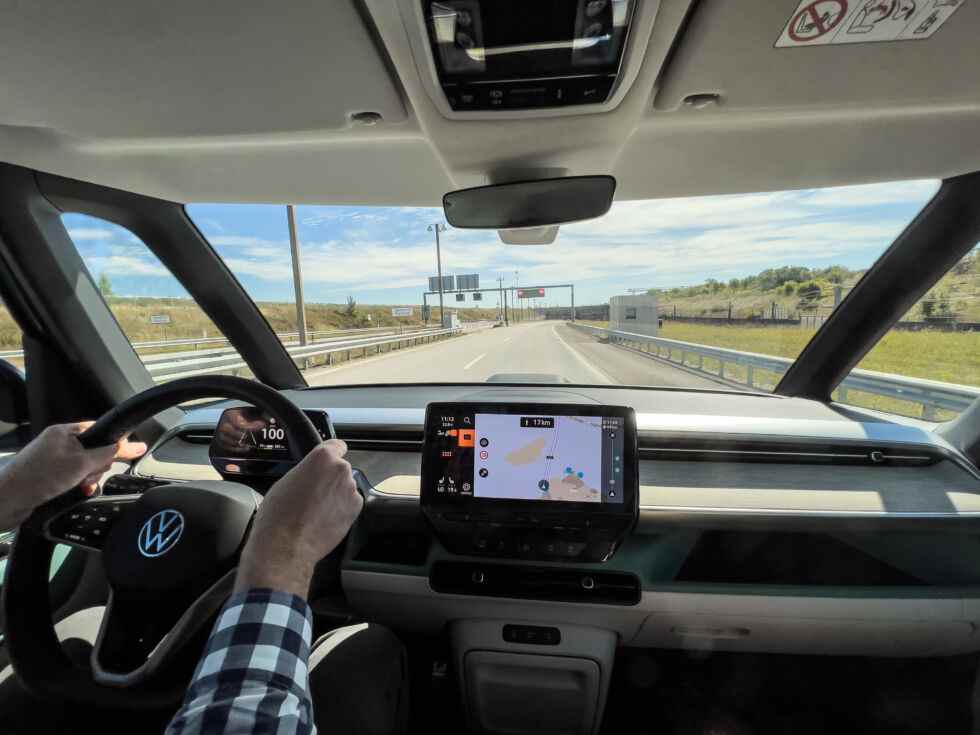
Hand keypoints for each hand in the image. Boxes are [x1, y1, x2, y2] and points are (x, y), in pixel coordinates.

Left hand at [0, 422, 146, 528]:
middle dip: (97, 466)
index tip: (124, 454)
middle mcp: (58, 444)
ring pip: (86, 467)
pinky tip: (77, 493)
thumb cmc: (39, 477)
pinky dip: (79, 486)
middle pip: (94, 450)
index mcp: (63, 432)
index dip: (112, 442)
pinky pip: (74, 478)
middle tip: (88, 475)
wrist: (7, 502)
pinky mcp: (50, 477)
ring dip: (88, 478)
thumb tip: (135, 445)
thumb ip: (109, 453)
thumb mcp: (81, 463)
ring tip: (80, 487)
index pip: (98, 430)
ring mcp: (53, 461)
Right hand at [234, 439, 362, 598]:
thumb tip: (312, 476)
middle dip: (330, 479)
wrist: (286, 545)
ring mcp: (350, 490)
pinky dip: (341, 510)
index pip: (336, 445)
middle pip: (340, 469)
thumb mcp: (285, 481)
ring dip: (336, 495)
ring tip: (316, 511)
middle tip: (313, 494)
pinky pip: (349, 504)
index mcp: (322, 457)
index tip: (329, 460)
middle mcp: (341, 469)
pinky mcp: (355, 509)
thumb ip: (306, 471)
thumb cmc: (278, 514)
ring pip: (345, 488)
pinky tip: (324, 519)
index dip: (332, 454)